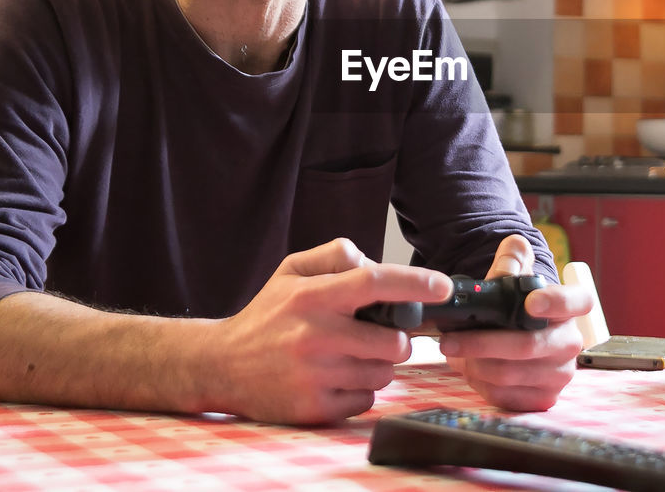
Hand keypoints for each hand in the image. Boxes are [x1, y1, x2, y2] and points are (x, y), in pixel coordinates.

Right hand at [209, 238, 452, 424]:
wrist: (220, 366)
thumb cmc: (267, 315)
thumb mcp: (292, 271)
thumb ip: (335, 255)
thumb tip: (374, 264)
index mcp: (313, 296)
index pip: (375, 283)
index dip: (416, 283)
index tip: (444, 287)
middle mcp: (315, 335)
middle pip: (393, 341)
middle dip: (397, 339)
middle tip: (380, 334)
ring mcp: (315, 376)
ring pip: (383, 374)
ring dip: (378, 365)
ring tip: (350, 355)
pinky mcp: (313, 408)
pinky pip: (365, 401)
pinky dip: (359, 391)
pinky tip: (336, 379)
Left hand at [438, 234, 590, 410]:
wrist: (517, 335)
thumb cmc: (516, 304)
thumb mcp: (514, 276)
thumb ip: (512, 259)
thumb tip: (513, 249)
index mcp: (571, 306)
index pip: (577, 301)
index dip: (555, 302)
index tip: (529, 302)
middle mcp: (571, 342)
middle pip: (528, 345)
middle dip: (483, 342)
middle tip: (450, 339)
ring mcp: (560, 373)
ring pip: (510, 373)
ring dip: (474, 364)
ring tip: (454, 352)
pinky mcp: (544, 398)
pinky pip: (506, 396)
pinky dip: (480, 383)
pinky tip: (470, 369)